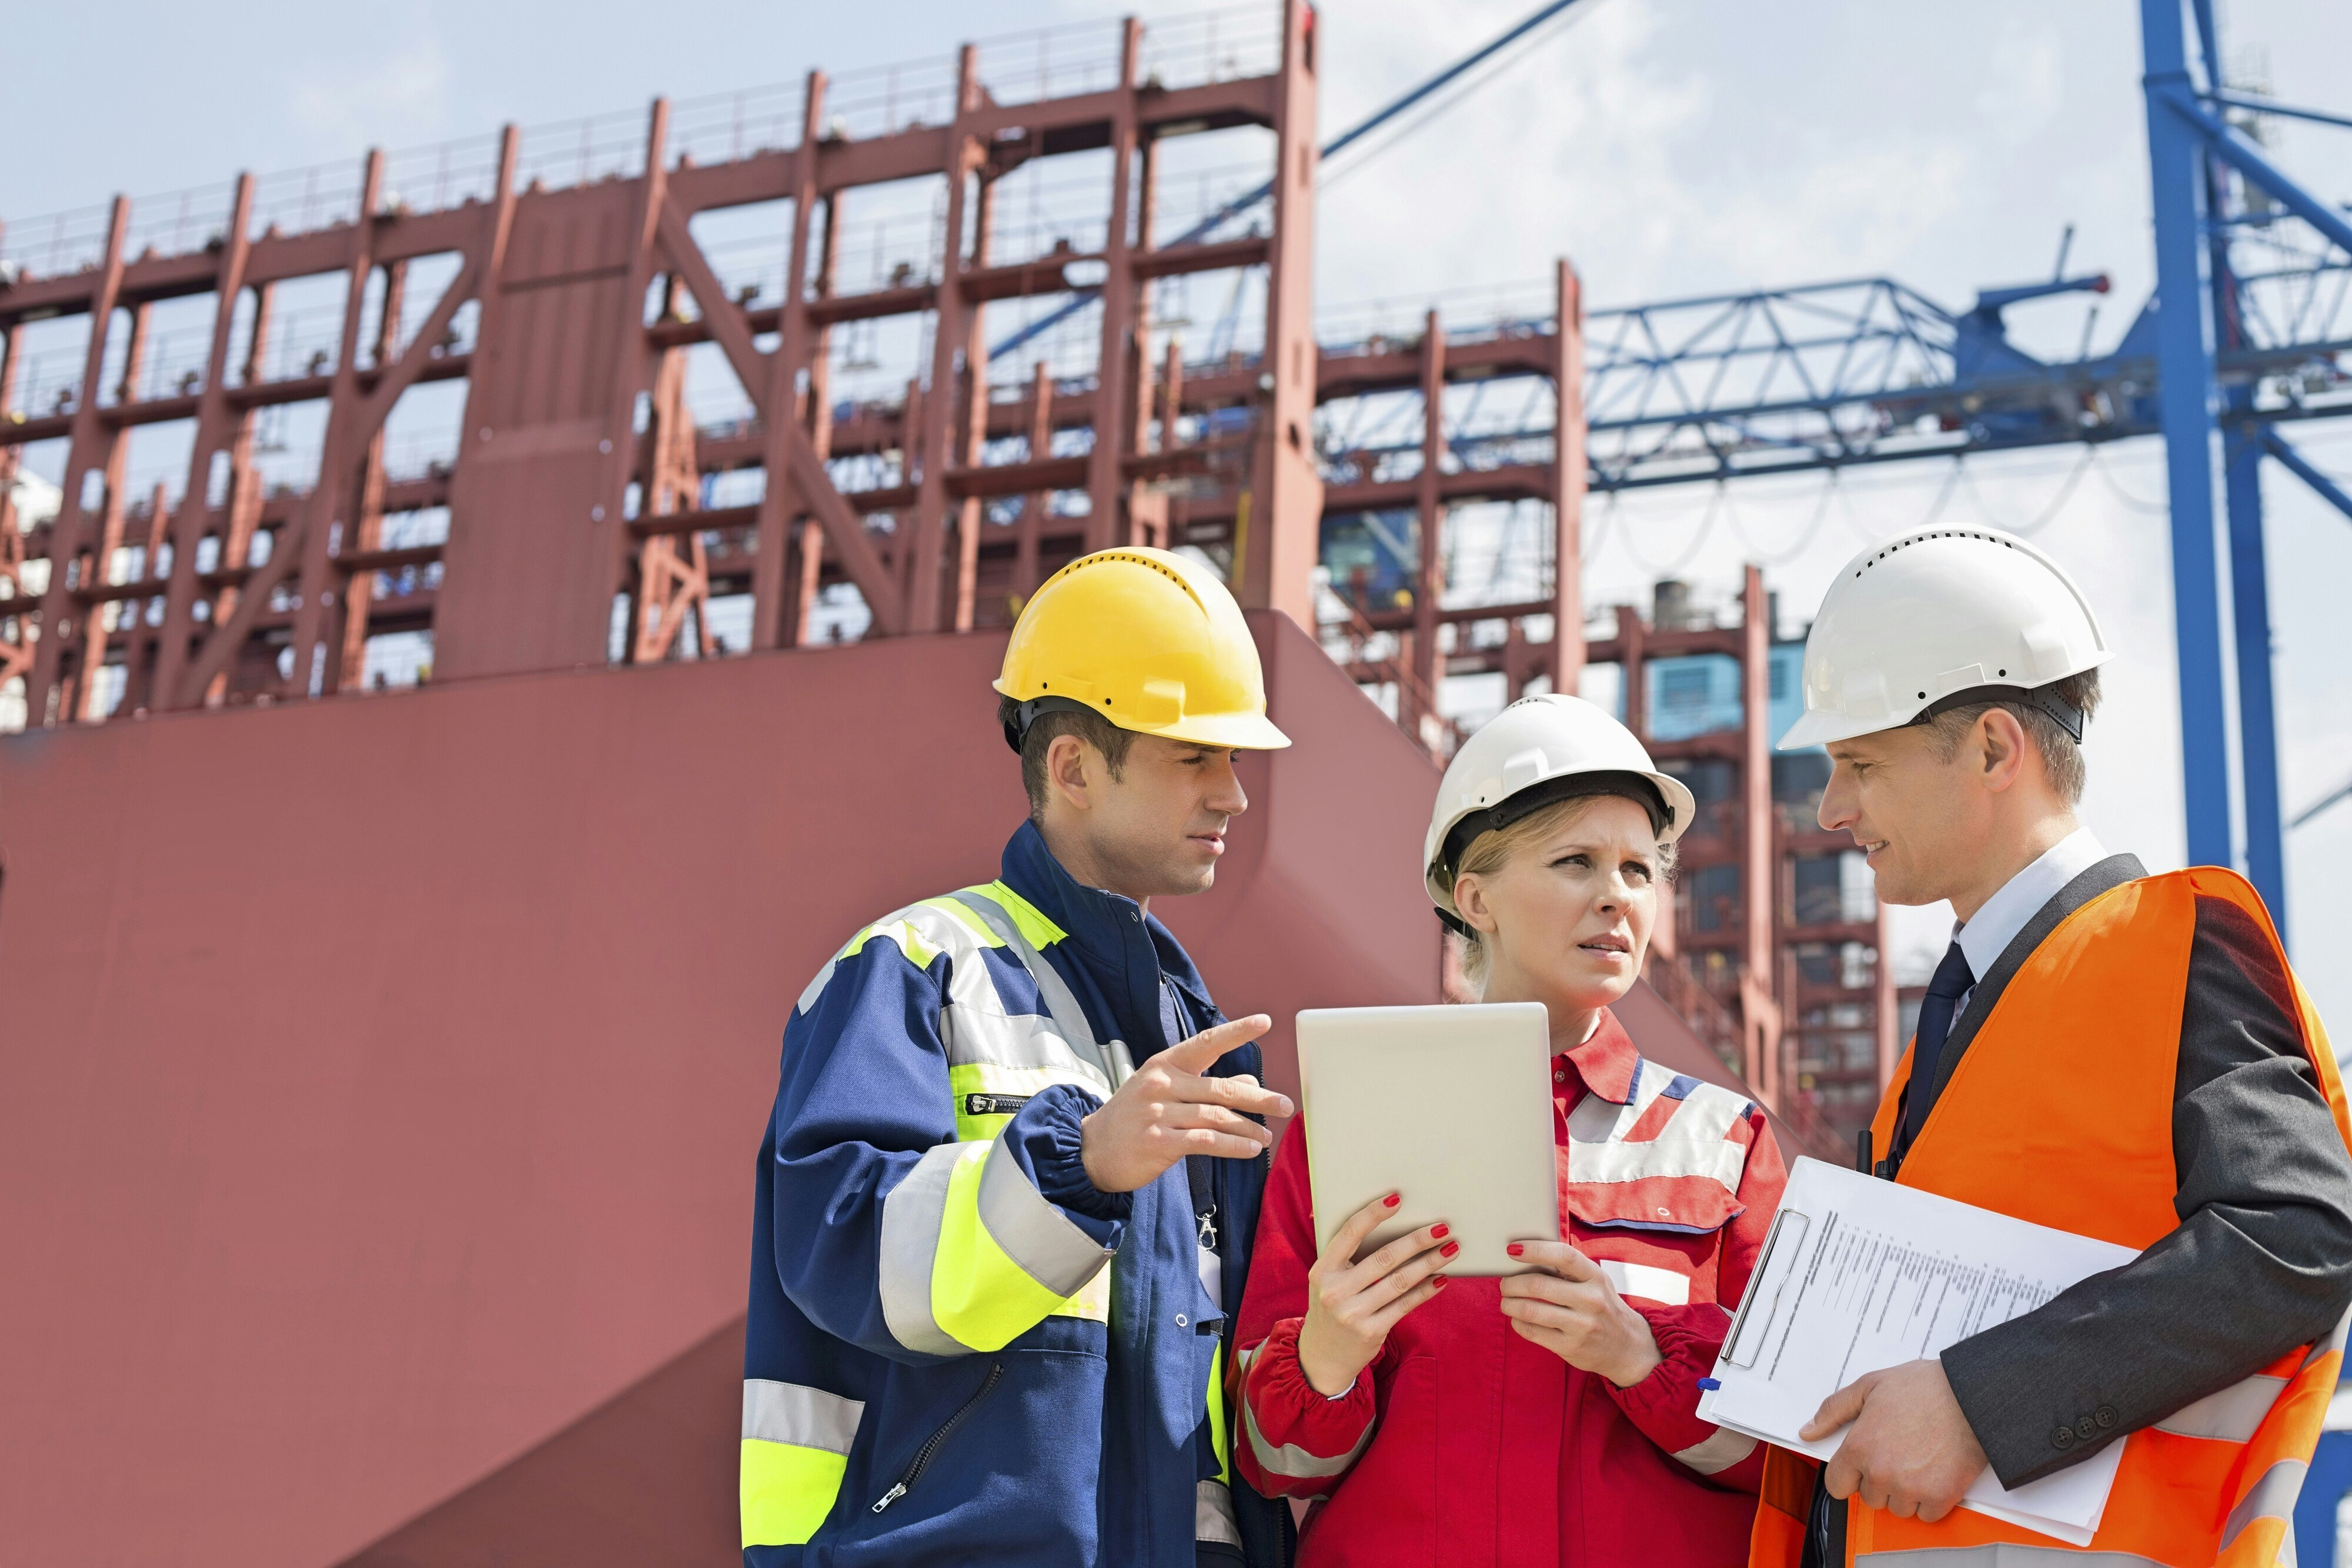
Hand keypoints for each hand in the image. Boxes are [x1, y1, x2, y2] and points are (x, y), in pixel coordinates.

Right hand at [1078, 1015, 1290, 1193]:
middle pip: (1221, 1089)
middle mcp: (1161, 1084)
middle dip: (1259, 1098)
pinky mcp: (1158, 1142)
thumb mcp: (1166, 1091)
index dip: (1237, 1032)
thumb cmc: (1136, 1116)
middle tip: (1286, 1105)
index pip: (1206, 1042)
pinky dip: (1233, 1145)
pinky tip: (1250, 1149)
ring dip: (1248, 1127)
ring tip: (1267, 1135)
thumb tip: (1250, 1082)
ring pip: (1216, 1117)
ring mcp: (1158, 1113)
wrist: (1093, 1149)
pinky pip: (1205, 1141)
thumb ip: (1206, 1085)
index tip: (1265, 1022)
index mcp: (1165, 1064)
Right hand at [1295, 1192, 1453, 1395]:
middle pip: (1384, 1257)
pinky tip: (1440, 1279)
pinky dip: (1425, 1291)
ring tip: (1450, 1250)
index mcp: (1323, 1270)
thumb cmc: (1331, 1307)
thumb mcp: (1326, 1280)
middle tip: (1442, 1227)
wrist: (1322, 1356)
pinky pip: (1405, 1305)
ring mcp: (1353, 1313)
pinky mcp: (1371, 1331)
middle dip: (1417, 1240)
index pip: (1349, 1234)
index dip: (1373, 1214)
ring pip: (1400, 1281)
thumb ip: (1346, 1257)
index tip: (1396, 1198)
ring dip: (1429, 1263)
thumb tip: (1384, 1222)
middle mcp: (1335, 1291)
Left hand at [1496, 1240, 1661, 1387]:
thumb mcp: (1596, 1282)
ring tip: (1506, 1301)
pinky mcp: (1570, 1347)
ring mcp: (1581, 1326)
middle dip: (1511, 1283)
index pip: (1563, 1256)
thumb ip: (1569, 1269)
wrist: (1628, 1347)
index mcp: (1596, 1277)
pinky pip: (1532, 1332)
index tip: (1512, 1249)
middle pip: (1538, 1285)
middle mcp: (1591, 1301)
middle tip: (1504, 1283)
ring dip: (1509, 1304)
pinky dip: (1517, 1323)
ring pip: (1530, 1311)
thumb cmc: (1602, 1305)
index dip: (1535, 1249)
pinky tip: (1517, 1319)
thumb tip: (1525, 1254)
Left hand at [1802, 1358, 1987, 1520]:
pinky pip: (1926, 1515)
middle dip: (1879, 1480)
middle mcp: (1881, 1473)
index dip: (1848, 1475)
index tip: (1860, 1467)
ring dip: (1905, 1492)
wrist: (1971, 1396)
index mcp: (1859, 1448)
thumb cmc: (1924, 1388)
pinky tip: (1935, 1473)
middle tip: (1898, 1453)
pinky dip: (1931, 1500)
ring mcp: (1911, 1489)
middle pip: (1869, 1498)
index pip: (1836, 1486)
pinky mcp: (1940, 1498)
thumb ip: (1834, 1410)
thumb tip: (1808, 1431)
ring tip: (1919, 1460)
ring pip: (1897, 1508)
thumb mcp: (1869, 1386)